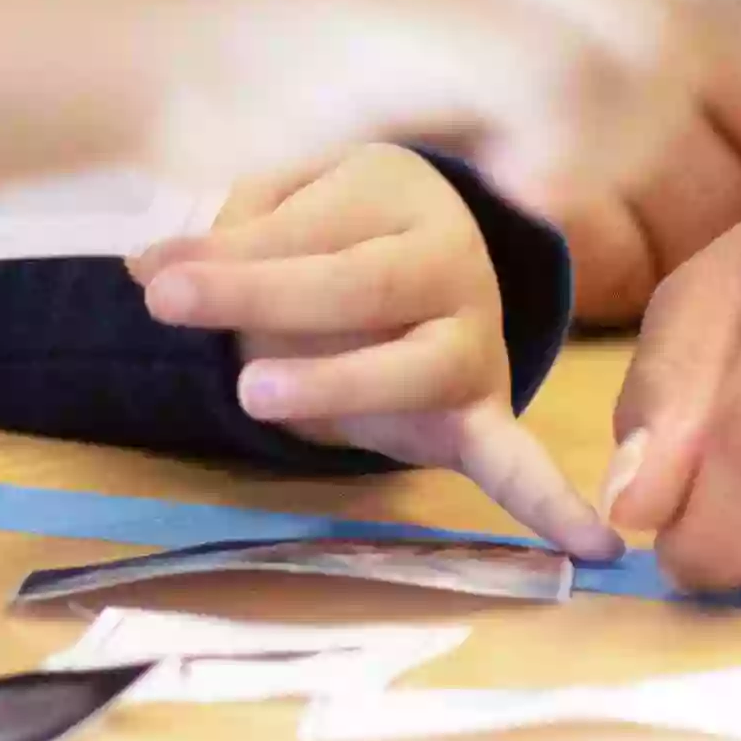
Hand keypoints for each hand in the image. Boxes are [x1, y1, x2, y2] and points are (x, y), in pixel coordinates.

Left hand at [133, 146, 597, 554]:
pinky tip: (591, 546)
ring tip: (251, 396)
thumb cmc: (340, 223)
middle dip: (263, 296)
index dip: (230, 255)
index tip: (152, 279)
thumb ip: (229, 234)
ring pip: (414, 369)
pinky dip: (550, 504)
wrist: (435, 240)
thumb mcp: (288, 199)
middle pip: (360, 285)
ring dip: (335, 384)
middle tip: (171, 306)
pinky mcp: (479, 415)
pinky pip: (517, 460)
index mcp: (400, 194)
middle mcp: (453, 265)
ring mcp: (474, 345)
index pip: (311, 229)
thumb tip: (149, 271)